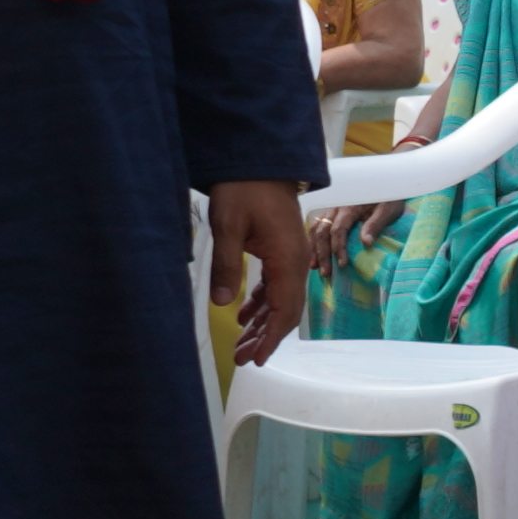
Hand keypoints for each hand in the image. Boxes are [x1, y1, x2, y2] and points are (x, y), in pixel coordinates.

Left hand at [208, 175, 309, 355]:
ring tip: (242, 344)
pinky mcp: (281, 249)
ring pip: (281, 300)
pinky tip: (245, 314)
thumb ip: (226, 265)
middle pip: (286, 310)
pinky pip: (275, 285)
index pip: (285, 310)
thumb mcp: (228, 225)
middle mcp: (295, 261)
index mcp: (287, 258)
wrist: (260, 159)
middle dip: (265, 337)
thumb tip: (222, 304)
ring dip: (263, 323)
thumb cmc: (244, 187)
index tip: (256, 358)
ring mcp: (290, 256)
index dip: (271, 338)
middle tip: (242, 358)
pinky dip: (262, 303)